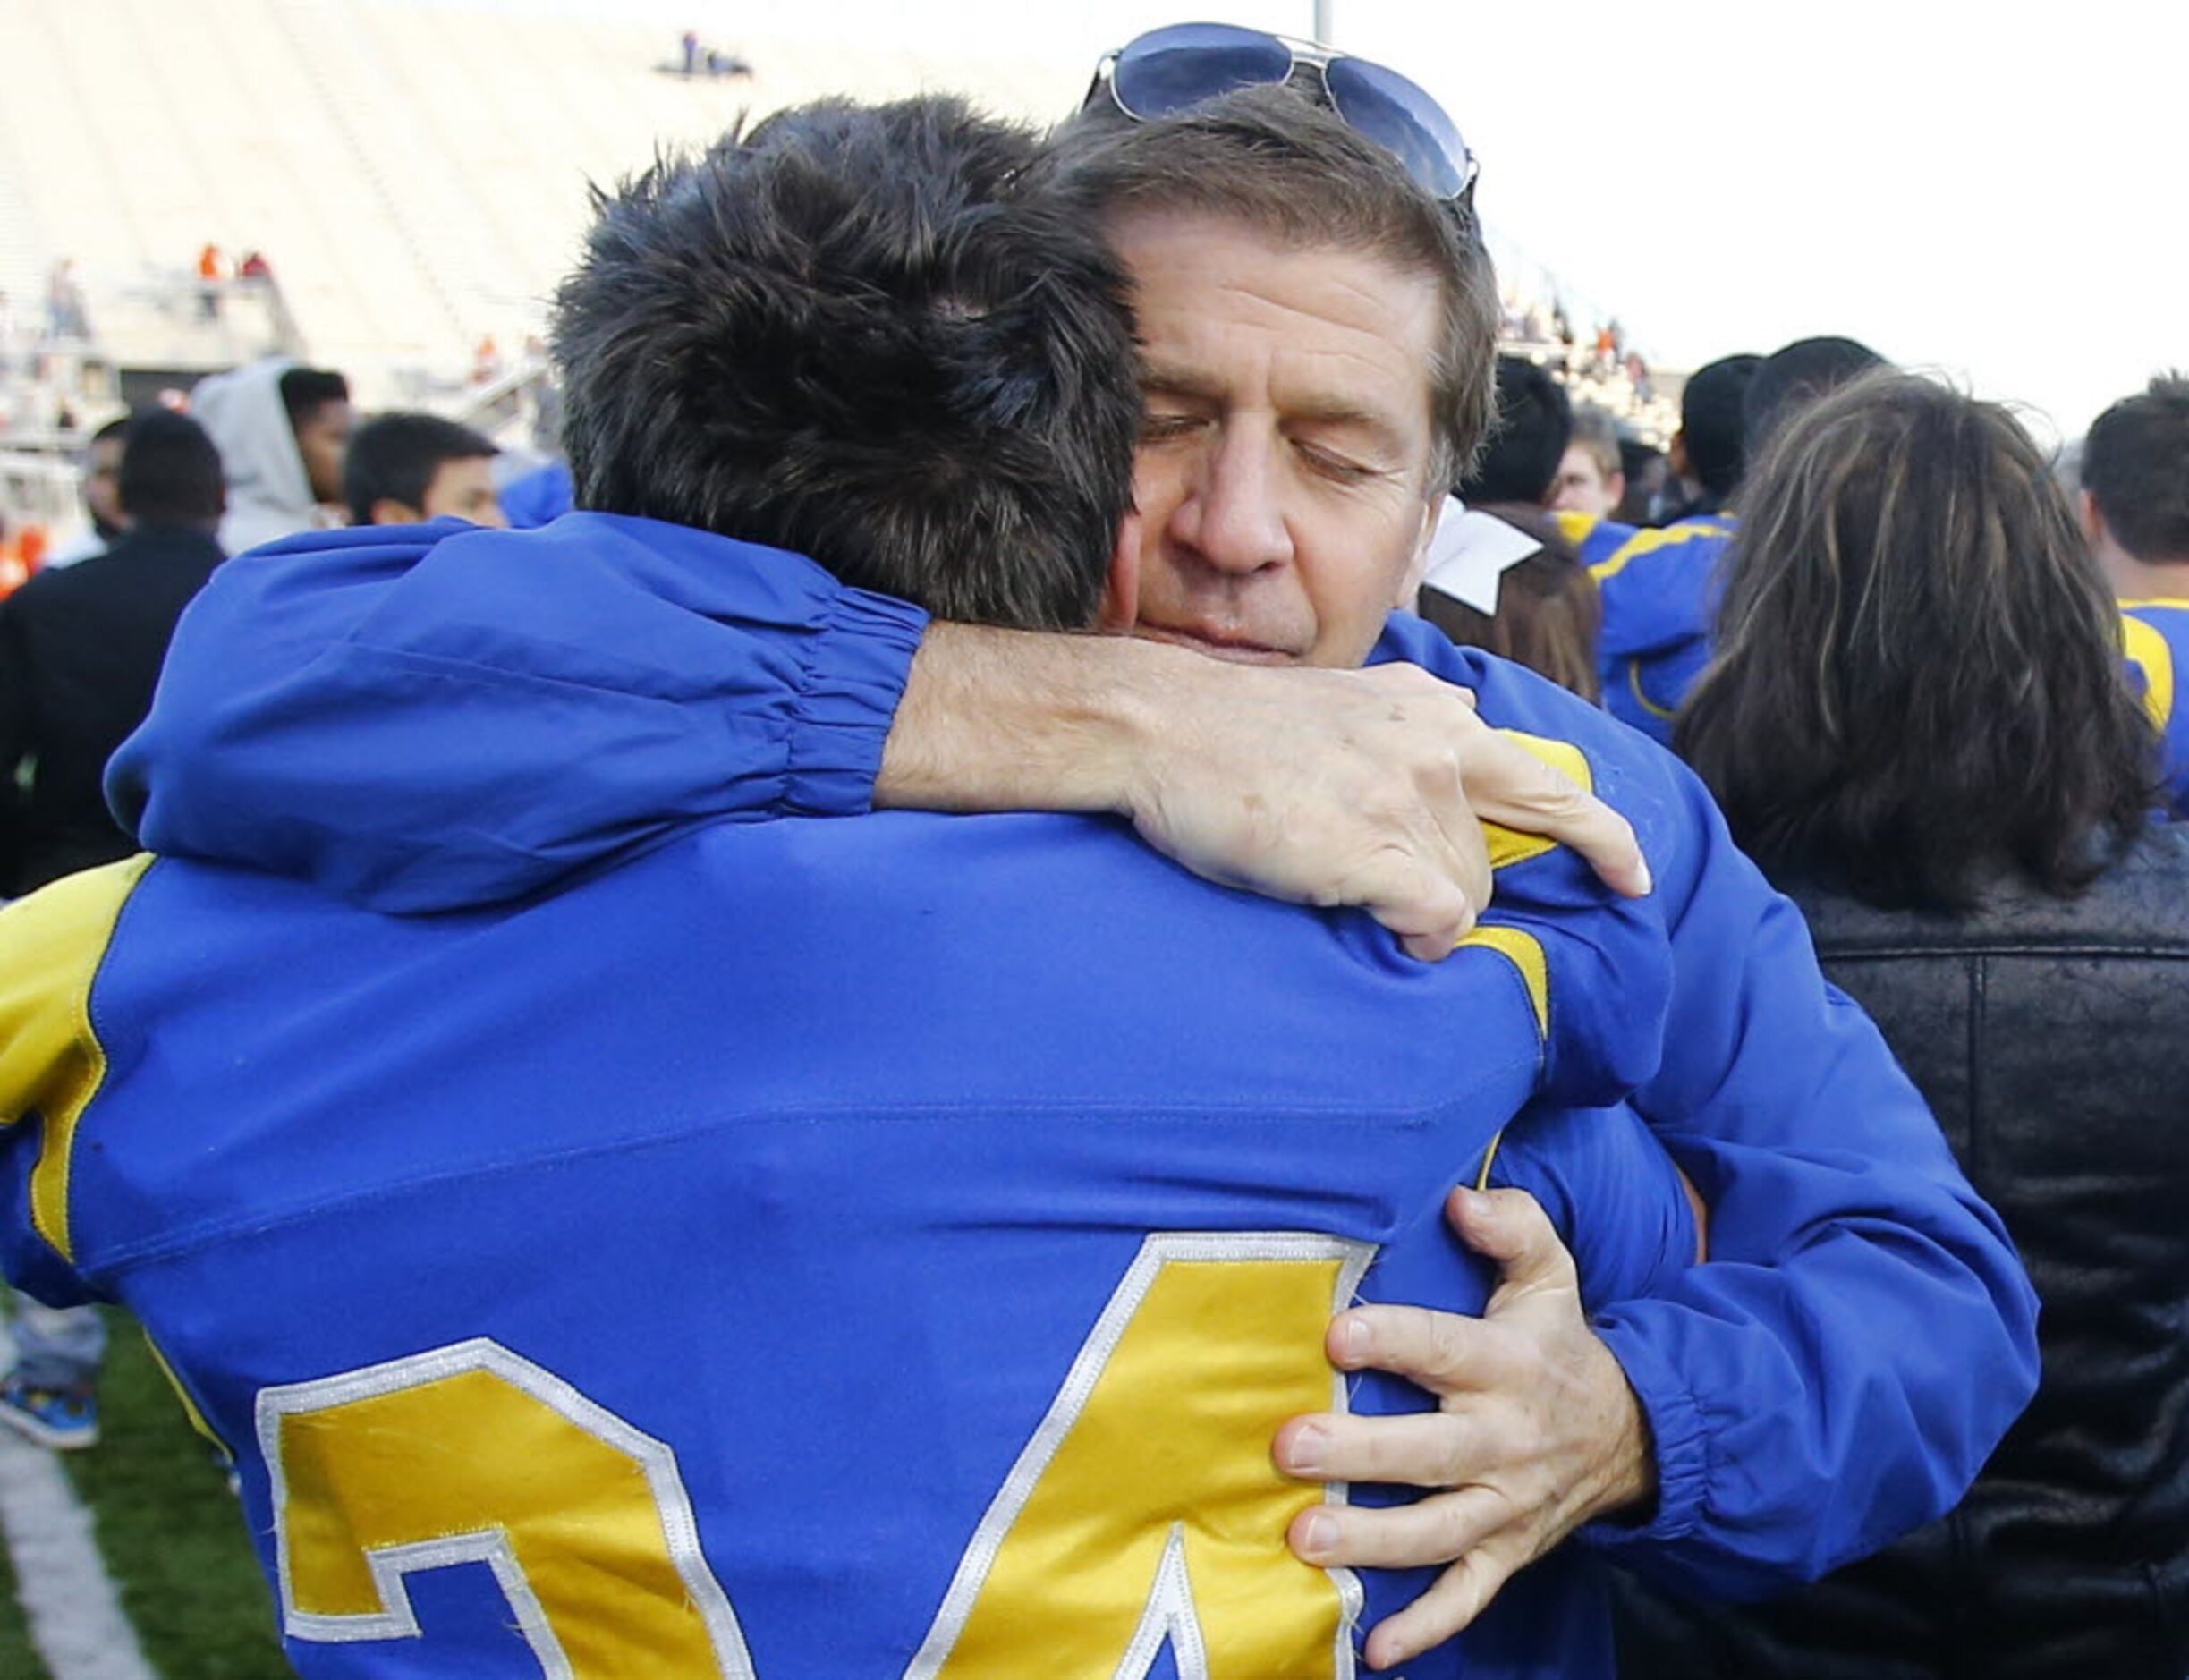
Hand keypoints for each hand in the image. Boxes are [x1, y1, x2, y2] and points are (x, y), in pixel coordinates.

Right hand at [880, 633, 1647, 962]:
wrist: (1160, 726)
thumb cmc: (1231, 732)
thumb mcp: (1342, 710)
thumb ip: (1401, 739)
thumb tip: (1430, 787)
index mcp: (1434, 713)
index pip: (1548, 780)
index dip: (1602, 838)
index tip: (1633, 878)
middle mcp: (1438, 746)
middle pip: (1489, 864)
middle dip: (1447, 895)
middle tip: (1382, 898)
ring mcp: (1409, 796)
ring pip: (1462, 900)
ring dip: (1413, 915)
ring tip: (1334, 884)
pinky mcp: (1376, 846)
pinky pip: (1437, 924)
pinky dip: (1414, 940)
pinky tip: (1370, 926)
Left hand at [1271, 1186, 1653, 1668]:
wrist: (1634, 1433)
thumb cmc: (1559, 1343)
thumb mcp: (1551, 1274)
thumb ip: (1512, 1226)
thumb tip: (1461, 1197)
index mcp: (1508, 1362)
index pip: (1445, 1347)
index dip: (1393, 1340)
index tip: (1336, 1336)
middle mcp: (1506, 1438)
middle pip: (1430, 1449)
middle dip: (1360, 1450)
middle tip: (1290, 1446)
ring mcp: (1506, 1505)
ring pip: (1438, 1531)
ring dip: (1373, 1541)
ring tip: (1304, 1539)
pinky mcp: (1507, 1553)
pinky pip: (1467, 1597)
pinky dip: (1425, 1627)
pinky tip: (1373, 1648)